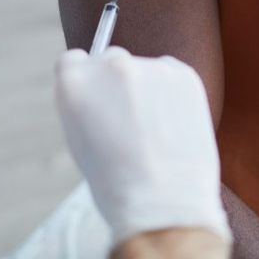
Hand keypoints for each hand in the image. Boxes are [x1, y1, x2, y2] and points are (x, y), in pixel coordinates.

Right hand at [55, 47, 230, 247]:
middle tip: (130, 116)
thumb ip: (87, 101)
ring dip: (149, 87)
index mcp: (75, 82)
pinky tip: (174, 122)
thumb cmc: (116, 180)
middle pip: (112, 59)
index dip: (86, 79)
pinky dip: (173, 90)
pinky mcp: (183, 72)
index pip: (75, 60)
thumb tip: (102, 84)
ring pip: (146, 69)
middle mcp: (112, 66)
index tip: (96, 94)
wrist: (164, 199)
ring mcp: (150, 66)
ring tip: (156, 129)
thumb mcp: (80, 138)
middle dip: (118, 81)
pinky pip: (173, 74)